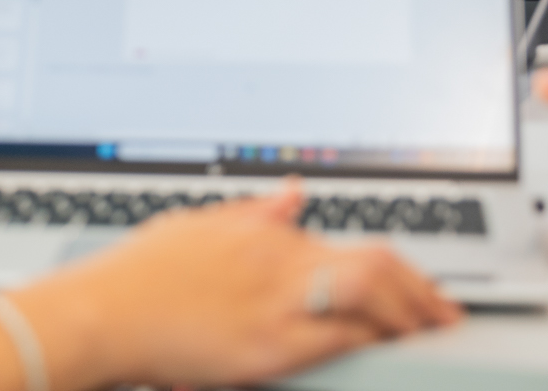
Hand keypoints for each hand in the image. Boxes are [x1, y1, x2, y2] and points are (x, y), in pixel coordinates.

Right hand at [0, 180, 461, 390]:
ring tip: (431, 336)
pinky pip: (339, 341)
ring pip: (370, 298)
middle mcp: (280, 262)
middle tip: (446, 315)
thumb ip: (255, 212)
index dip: (402, 269)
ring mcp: (276, 304)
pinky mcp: (266, 348)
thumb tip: (293, 192)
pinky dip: (372, 345)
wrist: (101, 315)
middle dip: (422, 291)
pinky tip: (389, 355)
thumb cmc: (138, 278)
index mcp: (266, 234)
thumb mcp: (198, 226)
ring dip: (410, 317)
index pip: (356, 243)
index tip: (422, 287)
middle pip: (377, 264)